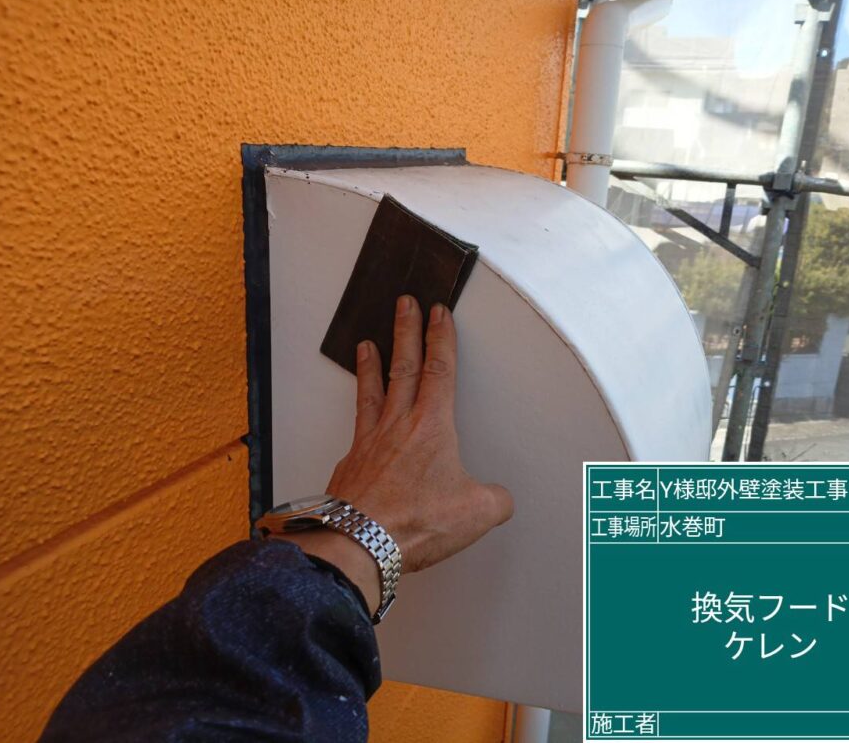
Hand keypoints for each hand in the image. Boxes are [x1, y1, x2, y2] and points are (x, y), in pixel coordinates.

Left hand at [277, 295, 512, 615]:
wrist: (360, 543)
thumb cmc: (413, 522)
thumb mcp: (476, 512)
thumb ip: (495, 500)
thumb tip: (497, 500)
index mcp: (432, 426)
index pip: (439, 369)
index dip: (441, 337)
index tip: (438, 313)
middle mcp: (398, 425)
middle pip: (403, 365)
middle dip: (406, 331)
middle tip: (404, 304)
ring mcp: (369, 442)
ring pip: (372, 390)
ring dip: (372, 364)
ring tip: (366, 344)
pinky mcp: (351, 464)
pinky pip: (357, 424)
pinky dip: (359, 412)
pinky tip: (359, 418)